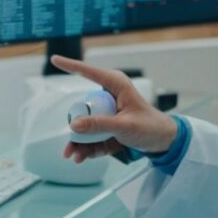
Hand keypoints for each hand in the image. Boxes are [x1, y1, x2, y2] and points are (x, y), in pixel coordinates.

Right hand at [51, 55, 177, 163]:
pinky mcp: (107, 126)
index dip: (70, 65)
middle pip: (83, 107)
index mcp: (116, 85)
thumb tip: (73, 124)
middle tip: (70, 147)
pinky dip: (87, 147)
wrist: (163, 142)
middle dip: (75, 127)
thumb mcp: (124, 126)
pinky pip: (92, 134)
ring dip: (78, 141)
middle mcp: (109, 96)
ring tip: (73, 156)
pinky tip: (82, 158)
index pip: (89, 72)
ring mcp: (107, 112)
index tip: (54, 59)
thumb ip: (99, 124)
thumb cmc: (149, 127)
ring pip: (85, 123)